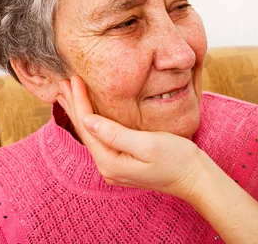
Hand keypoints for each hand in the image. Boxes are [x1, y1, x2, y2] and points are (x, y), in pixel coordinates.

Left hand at [56, 76, 205, 199]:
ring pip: (92, 134)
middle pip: (85, 131)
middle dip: (75, 105)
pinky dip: (92, 121)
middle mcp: (108, 168)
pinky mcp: (122, 162)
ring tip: (67, 94)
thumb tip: (88, 121)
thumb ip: (116, 134)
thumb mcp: (148, 144)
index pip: (88, 127)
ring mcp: (114, 166)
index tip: (73, 79)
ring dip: (80, 112)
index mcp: (110, 163)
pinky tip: (88, 114)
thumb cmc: (177, 159)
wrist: (195, 178)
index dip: (80, 101)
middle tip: (62, 82)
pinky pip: (101, 138)